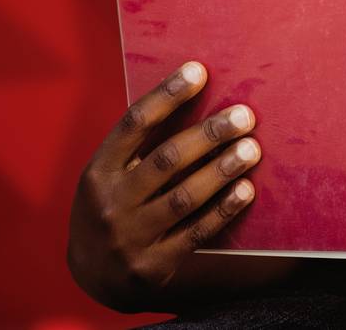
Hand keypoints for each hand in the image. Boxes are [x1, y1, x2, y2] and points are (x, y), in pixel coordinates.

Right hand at [67, 61, 260, 311]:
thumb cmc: (113, 205)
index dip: (167, 95)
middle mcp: (111, 203)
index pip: (134, 124)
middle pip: (165, 160)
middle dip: (209, 135)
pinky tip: (245, 190)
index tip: (199, 70)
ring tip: (252, 149)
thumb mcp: (111, 174)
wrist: (92, 275)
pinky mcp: (151, 267)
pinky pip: (194, 234)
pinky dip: (222, 210)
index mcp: (99, 170)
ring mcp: (129, 238)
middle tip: (244, 116)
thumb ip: (142, 145)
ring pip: (183, 198)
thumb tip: (196, 95)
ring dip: (222, 171)